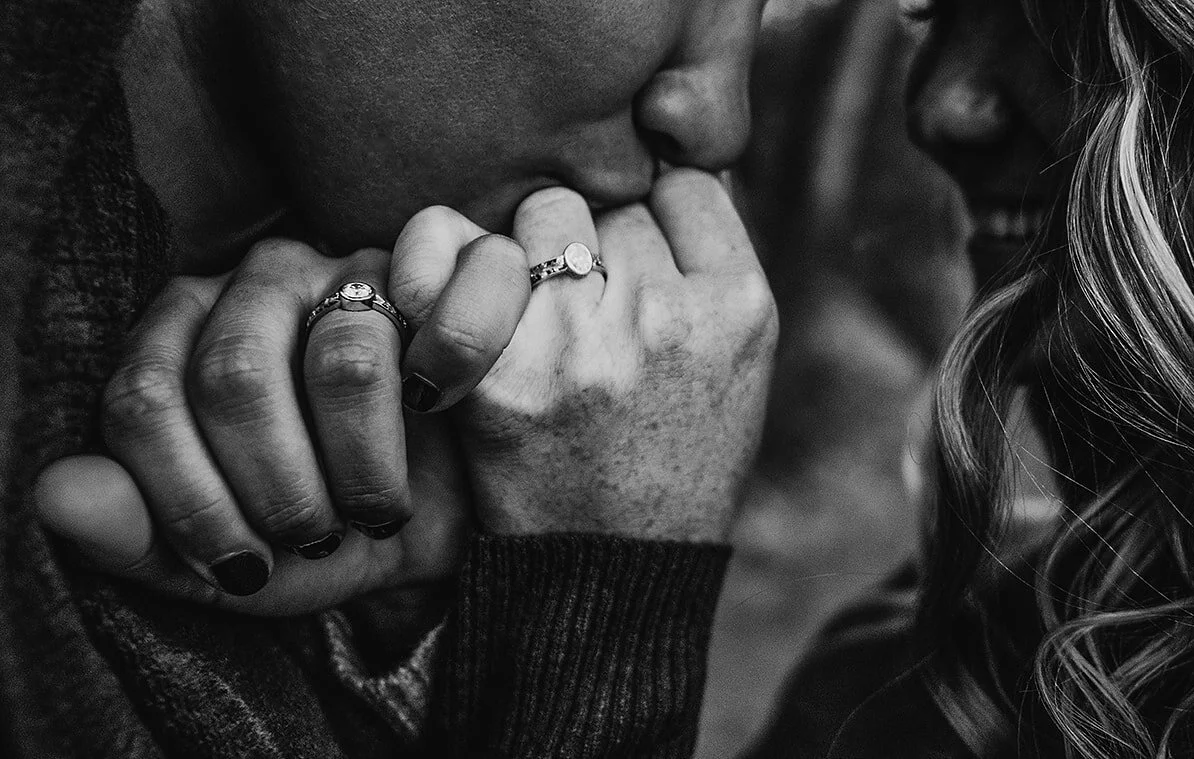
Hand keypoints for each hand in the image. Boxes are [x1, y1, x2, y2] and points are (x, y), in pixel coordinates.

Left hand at [35, 222, 530, 613]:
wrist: (440, 531)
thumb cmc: (316, 537)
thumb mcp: (221, 563)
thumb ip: (133, 533)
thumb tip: (53, 493)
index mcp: (173, 338)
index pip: (143, 402)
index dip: (191, 503)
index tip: (241, 568)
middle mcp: (249, 284)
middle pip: (234, 380)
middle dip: (280, 494)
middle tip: (313, 542)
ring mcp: (340, 269)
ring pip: (342, 365)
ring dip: (364, 470)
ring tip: (375, 510)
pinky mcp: (428, 274)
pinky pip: (423, 329)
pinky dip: (433, 386)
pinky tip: (430, 417)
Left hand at [415, 169, 777, 541]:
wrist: (611, 576)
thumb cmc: (673, 463)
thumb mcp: (736, 368)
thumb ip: (707, 267)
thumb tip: (655, 165)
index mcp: (739, 309)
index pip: (684, 186)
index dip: (652, 219)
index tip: (636, 264)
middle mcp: (666, 316)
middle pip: (604, 201)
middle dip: (586, 244)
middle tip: (579, 308)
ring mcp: (582, 344)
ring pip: (539, 215)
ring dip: (528, 254)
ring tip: (531, 319)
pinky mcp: (501, 378)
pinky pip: (462, 255)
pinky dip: (454, 275)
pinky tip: (463, 317)